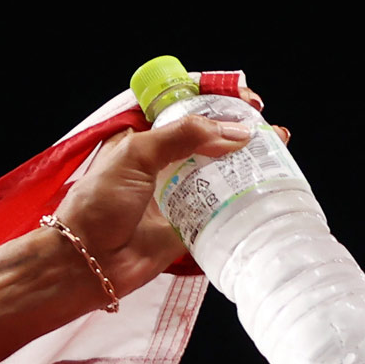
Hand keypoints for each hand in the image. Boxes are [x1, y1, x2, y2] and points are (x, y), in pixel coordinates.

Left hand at [49, 112, 289, 299]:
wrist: (85, 263)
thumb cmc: (98, 205)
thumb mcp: (135, 154)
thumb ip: (183, 135)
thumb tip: (235, 133)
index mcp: (147, 140)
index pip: (188, 111)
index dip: (218, 102)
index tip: (246, 100)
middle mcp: (165, 165)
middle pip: (212, 140)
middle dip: (243, 132)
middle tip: (270, 130)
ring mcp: (179, 195)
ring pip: (222, 172)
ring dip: (251, 161)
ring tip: (279, 151)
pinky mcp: (190, 225)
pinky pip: (223, 208)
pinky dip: (245, 198)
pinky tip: (269, 185)